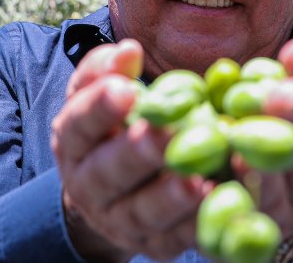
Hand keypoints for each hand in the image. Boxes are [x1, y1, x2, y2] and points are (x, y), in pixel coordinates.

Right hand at [51, 39, 210, 260]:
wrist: (110, 193)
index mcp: (72, 142)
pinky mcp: (152, 245)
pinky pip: (174, 239)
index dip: (99, 108)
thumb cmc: (112, 127)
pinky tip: (219, 205)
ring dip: (169, 199)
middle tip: (164, 134)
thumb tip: (129, 49)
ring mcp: (118, 220)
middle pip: (108, 172)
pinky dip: (196, 225)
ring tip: (197, 181)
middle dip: (136, 154)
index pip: (78, 124)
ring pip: (140, 212)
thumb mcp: (100, 93)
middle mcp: (88, 185)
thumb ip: (108, 69)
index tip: (126, 88)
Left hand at [235, 36, 292, 236]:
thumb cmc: (257, 143)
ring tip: (246, 138)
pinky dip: (240, 201)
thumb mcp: (270, 112)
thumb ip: (275, 86)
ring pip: (282, 191)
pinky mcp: (256, 236)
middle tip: (284, 91)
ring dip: (267, 166)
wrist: (252, 215)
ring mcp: (288, 212)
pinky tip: (228, 177)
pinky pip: (249, 221)